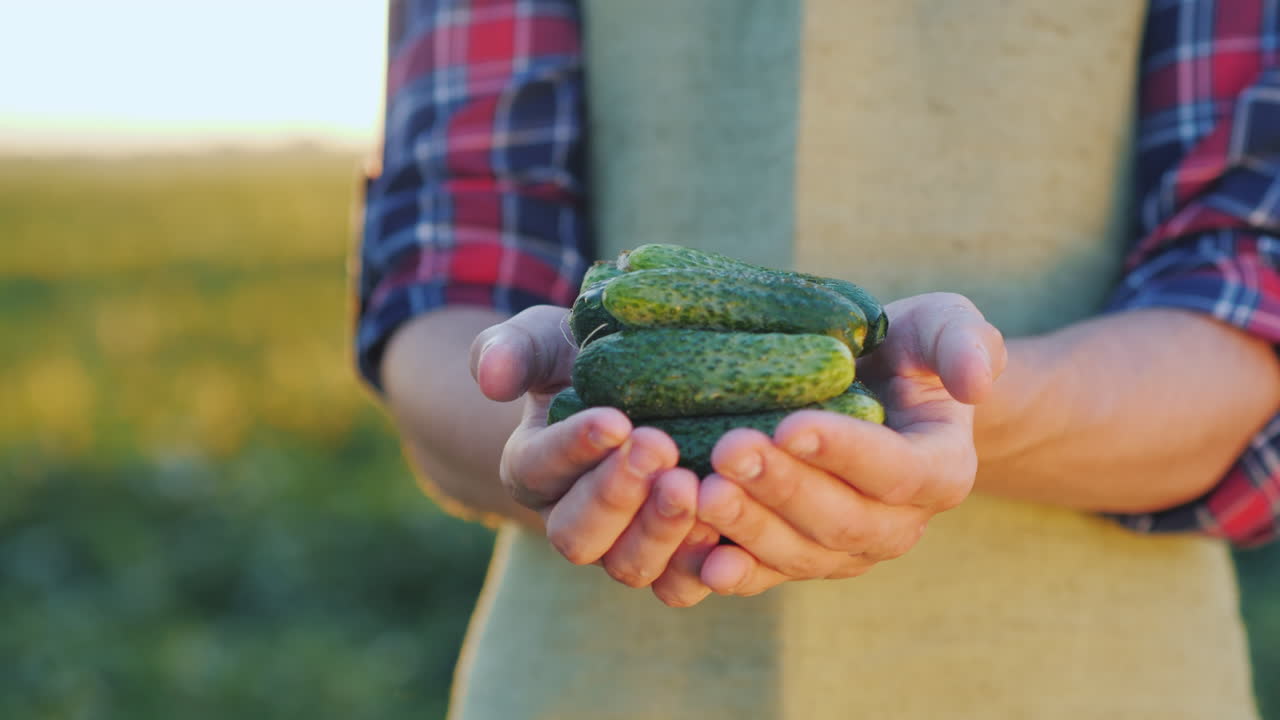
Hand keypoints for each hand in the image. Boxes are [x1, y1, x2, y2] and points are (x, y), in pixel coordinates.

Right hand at [470, 305, 719, 605]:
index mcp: (532, 468)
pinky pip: (679, 585)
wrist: (642, 391)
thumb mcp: (545, 341)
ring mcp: (620, 549)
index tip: (615, 420)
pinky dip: (701, 568)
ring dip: (660, 531)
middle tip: (659, 446)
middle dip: (617, 494)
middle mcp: (571, 520)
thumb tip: (491, 380)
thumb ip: (511, 350)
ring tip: (693, 485)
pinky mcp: (672, 564)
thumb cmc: (585, 361)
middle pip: (577, 534)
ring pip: (628, 565)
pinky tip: (728, 532)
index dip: (574, 448)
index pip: (539, 468)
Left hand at [694, 292, 1006, 595]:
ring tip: (702, 492)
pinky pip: (763, 576)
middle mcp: (897, 525)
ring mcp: (844, 551)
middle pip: (841, 521)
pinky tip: (693, 552)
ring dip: (748, 528)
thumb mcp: (944, 324)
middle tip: (731, 450)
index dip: (844, 453)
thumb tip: (977, 382)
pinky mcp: (796, 560)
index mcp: (939, 471)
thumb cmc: (905, 352)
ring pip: (799, 555)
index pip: (896, 471)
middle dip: (783, 489)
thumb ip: (965, 341)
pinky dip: (729, 569)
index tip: (790, 424)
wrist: (869, 391)